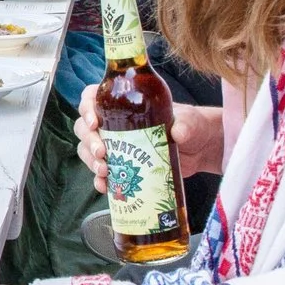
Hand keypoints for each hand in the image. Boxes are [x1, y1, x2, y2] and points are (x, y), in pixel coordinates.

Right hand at [77, 100, 221, 186]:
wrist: (199, 149)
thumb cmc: (190, 125)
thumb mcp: (188, 120)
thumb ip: (184, 125)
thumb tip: (177, 133)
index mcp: (123, 103)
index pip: (92, 98)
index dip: (86, 108)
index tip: (94, 122)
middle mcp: (114, 123)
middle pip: (84, 127)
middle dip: (89, 141)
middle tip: (102, 153)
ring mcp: (115, 145)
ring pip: (87, 150)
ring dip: (90, 161)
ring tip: (104, 171)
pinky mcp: (121, 165)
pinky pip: (101, 172)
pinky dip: (99, 180)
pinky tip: (104, 186)